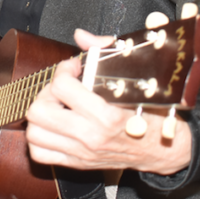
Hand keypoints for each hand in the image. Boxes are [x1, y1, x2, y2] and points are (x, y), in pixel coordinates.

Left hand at [24, 28, 191, 174]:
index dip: (63, 70)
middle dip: (47, 92)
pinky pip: (40, 153)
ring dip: (41, 115)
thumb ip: (107, 50)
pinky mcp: (77, 163)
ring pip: (34, 133)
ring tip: (57, 105)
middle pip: (39, 111)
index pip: (62, 87)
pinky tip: (54, 125)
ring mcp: (81, 152)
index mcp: (106, 115)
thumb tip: (81, 35)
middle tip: (62, 87)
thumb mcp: (139, 78)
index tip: (74, 67)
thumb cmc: (154, 114)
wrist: (165, 149)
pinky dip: (40, 138)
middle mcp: (89, 137)